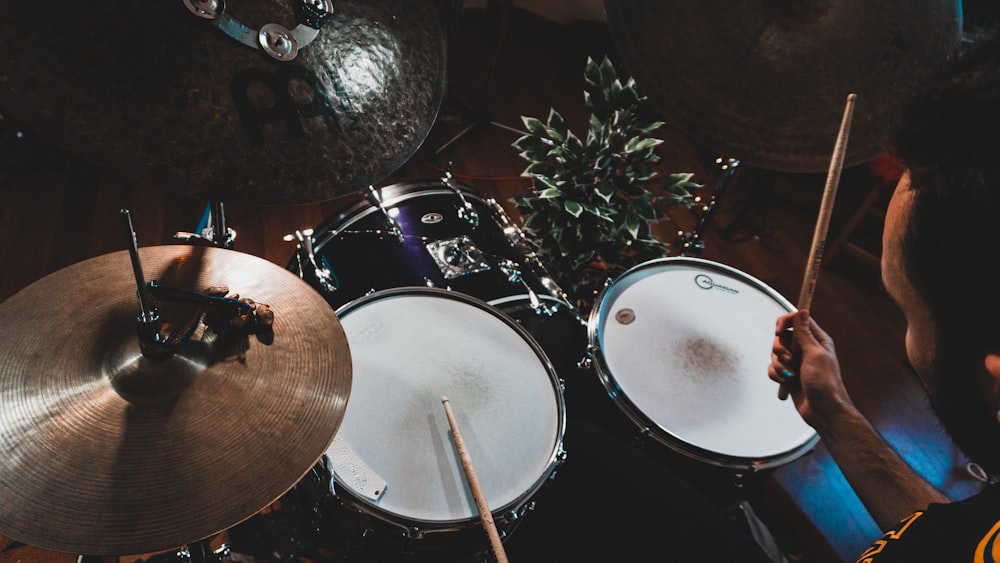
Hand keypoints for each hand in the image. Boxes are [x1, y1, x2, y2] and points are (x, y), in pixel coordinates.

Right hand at [769, 310, 853, 430]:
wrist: (823, 410)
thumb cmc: (825, 384)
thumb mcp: (814, 355)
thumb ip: (804, 333)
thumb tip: (803, 312)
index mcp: (817, 340)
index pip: (797, 320)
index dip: (785, 322)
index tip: (778, 331)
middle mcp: (806, 349)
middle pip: (782, 337)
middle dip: (780, 349)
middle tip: (790, 359)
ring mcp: (797, 362)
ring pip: (775, 354)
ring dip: (779, 365)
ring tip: (791, 375)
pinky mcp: (789, 374)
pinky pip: (774, 368)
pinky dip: (777, 375)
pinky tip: (787, 382)